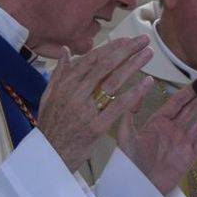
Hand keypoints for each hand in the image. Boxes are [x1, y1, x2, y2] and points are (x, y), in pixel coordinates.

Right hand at [36, 37, 153, 170]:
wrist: (49, 156)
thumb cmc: (51, 126)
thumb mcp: (48, 96)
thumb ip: (59, 73)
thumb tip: (65, 50)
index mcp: (65, 84)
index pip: (91, 60)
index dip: (111, 48)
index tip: (127, 40)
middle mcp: (75, 93)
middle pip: (105, 66)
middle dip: (126, 50)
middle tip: (143, 40)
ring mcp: (86, 110)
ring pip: (113, 82)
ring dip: (133, 65)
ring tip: (148, 54)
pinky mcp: (96, 127)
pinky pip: (119, 106)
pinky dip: (134, 93)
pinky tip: (147, 83)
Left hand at [116, 77, 196, 194]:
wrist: (137, 188)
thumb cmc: (128, 163)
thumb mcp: (125, 133)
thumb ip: (132, 109)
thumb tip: (144, 83)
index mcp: (158, 121)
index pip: (178, 101)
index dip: (191, 90)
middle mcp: (173, 129)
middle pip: (195, 107)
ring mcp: (183, 142)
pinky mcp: (191, 156)